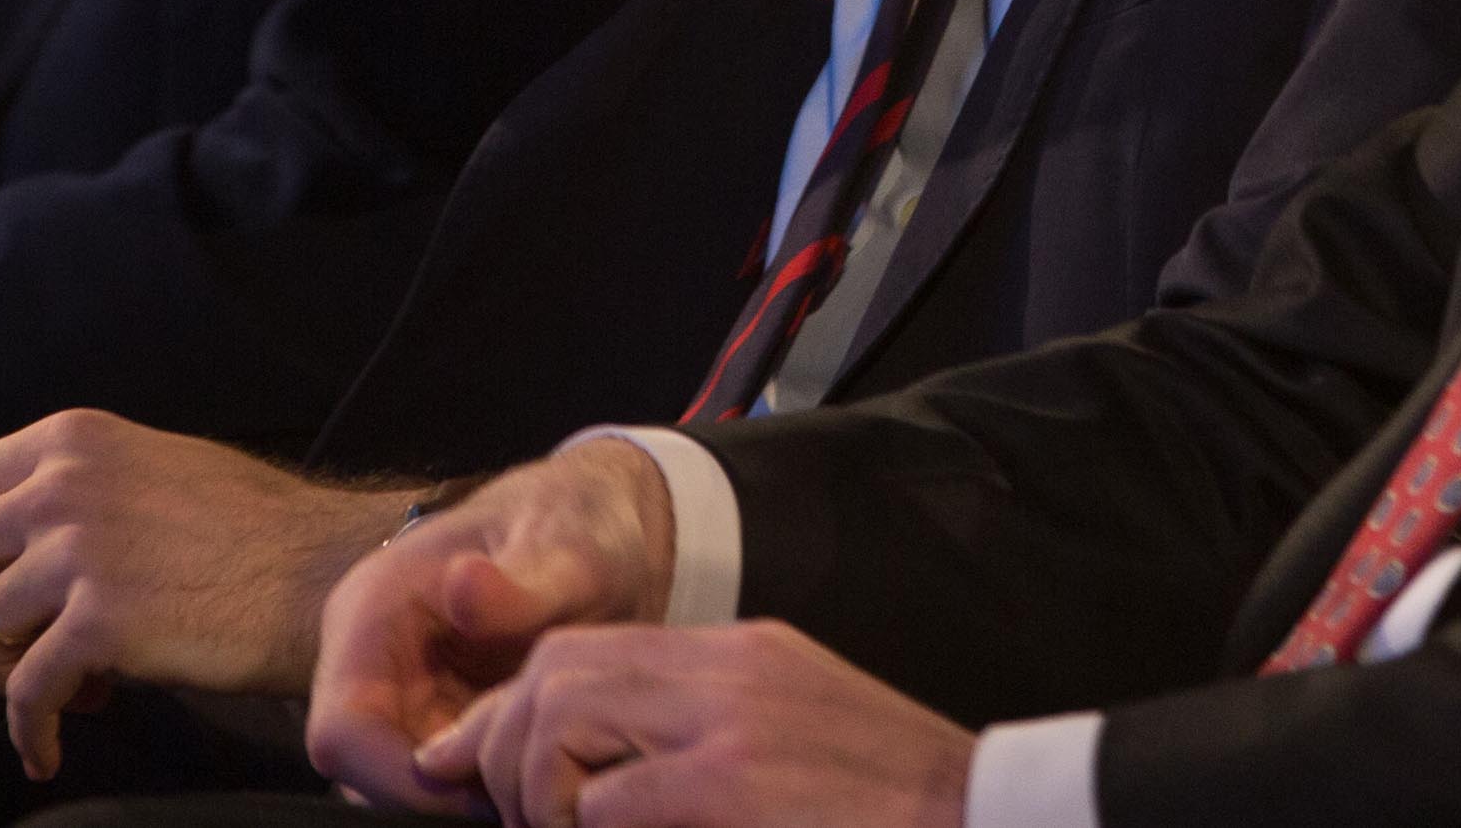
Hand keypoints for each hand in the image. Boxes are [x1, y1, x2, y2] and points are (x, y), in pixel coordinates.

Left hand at [0, 410, 412, 778]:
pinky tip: (48, 747)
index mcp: (73, 439)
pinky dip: (30, 731)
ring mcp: (79, 552)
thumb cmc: (254, 528)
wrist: (326, 569)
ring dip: (11, 675)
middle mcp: (63, 484)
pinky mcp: (99, 622)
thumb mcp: (154, 466)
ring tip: (72, 687)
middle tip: (13, 644)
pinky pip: (24, 694)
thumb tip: (12, 540)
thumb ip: (81, 486)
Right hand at [305, 436, 677, 809]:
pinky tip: (540, 779)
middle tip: (523, 804)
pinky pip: (446, 776)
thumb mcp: (571, 549)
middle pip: (367, 772)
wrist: (605, 524)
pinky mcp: (441, 717)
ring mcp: (404, 693)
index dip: (399, 781)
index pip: (342, 731)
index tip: (484, 794)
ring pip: (405, 783)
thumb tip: (462, 588)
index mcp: (374, 611)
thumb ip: (521, 584)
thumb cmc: (581, 525)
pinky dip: (488, 788)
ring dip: (464, 797)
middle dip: (438, 799)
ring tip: (538, 791)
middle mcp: (373, 660)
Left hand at [419, 618, 970, 827]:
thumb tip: (608, 781)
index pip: (589, 650)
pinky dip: (589, 827)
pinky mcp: (732, 785)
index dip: (516, 712)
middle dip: (505, 748)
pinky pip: (607, 800)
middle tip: (516, 817)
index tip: (477, 767)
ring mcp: (732, 724)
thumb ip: (707, 739)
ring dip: (540, 792)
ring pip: (561, 717)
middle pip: (557, 670)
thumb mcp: (798, 742)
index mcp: (745, 657)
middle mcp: (731, 671)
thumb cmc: (890, 807)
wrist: (983, 816)